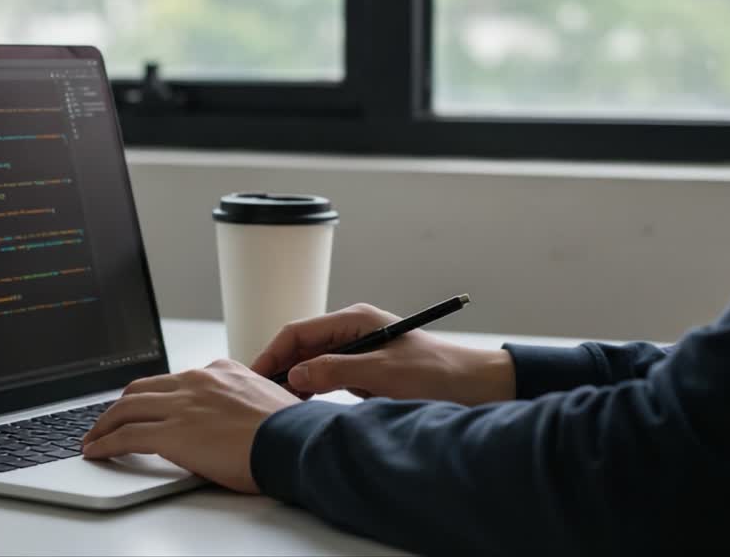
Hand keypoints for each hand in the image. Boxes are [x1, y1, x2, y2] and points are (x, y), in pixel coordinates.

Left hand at [81, 359, 299, 492]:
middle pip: (142, 387)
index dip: (155, 395)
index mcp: (221, 371)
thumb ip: (241, 401)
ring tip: (93, 438)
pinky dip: (105, 444)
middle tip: (109, 420)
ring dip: (104, 424)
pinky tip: (96, 452)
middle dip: (121, 405)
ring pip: (126, 408)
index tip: (147, 406)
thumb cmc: (289, 430)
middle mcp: (197, 381)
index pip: (176, 379)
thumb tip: (236, 419)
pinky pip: (125, 437)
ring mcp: (182, 405)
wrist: (294, 441)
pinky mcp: (172, 433)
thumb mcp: (265, 400)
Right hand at [250, 303, 515, 405]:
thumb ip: (335, 371)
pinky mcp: (368, 371)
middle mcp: (354, 331)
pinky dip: (314, 391)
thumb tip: (293, 377)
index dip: (272, 353)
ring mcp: (360, 351)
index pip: (298, 331)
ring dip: (295, 382)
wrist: (477, 385)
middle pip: (301, 346)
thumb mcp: (382, 373)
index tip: (252, 376)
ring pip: (313, 364)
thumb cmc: (437, 373)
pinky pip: (330, 377)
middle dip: (278, 368)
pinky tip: (303, 408)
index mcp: (354, 320)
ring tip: (275, 406)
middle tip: (256, 396)